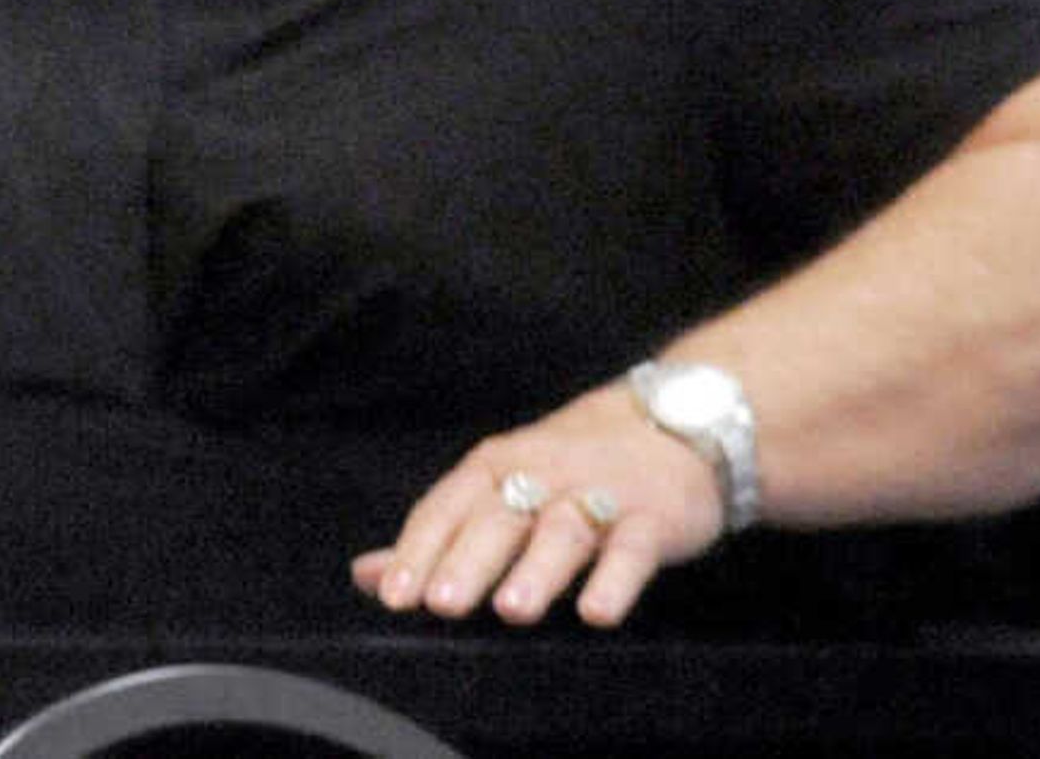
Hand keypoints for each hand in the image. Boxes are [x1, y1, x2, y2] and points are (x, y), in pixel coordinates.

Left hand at [354, 385, 725, 627]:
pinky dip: (615, 579)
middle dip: (467, 561)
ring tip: (512, 610)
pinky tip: (597, 613)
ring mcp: (598, 495)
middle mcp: (540, 476)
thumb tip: (368, 576)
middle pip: (497, 519)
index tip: (394, 595)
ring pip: (561, 531)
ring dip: (536, 571)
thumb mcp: (500, 489)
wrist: (671, 425)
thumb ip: (438, 537)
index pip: (446, 508)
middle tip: (441, 603)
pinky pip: (633, 550)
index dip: (418, 551)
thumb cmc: (568, 470)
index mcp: (495, 467)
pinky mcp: (653, 518)